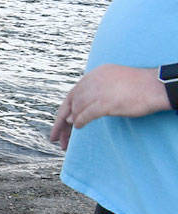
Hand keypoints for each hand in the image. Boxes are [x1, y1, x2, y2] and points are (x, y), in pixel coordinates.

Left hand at [50, 64, 168, 149]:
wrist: (157, 86)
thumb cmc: (139, 87)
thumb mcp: (113, 83)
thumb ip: (95, 93)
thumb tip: (75, 114)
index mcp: (95, 74)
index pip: (73, 93)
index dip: (65, 110)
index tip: (60, 123)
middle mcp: (93, 80)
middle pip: (71, 103)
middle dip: (61, 122)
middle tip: (55, 137)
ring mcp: (99, 91)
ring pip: (76, 109)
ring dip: (69, 125)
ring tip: (65, 138)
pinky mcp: (106, 102)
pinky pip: (87, 114)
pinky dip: (80, 122)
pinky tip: (77, 129)